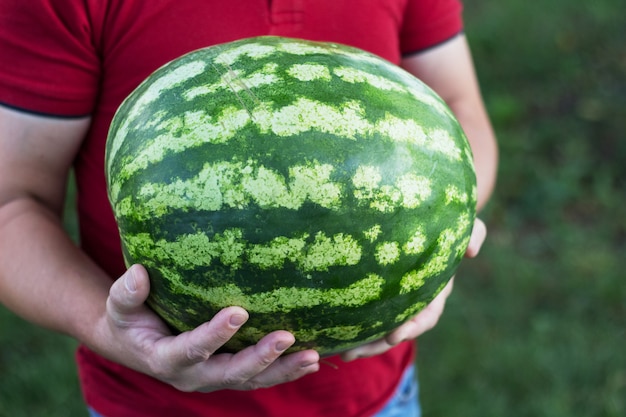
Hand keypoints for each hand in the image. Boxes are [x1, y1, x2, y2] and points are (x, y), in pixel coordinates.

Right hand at [97, 264, 319, 391]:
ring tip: (312, 355)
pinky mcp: (228, 374)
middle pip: (231, 373)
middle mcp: (193, 376)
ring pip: (251, 380)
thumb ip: (126, 292)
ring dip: (282, 370)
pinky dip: (284, 371)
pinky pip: (258, 377)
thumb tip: (138, 273)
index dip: (215, 334)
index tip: (239, 312)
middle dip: (260, 358)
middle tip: (287, 337)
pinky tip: (311, 360)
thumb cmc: (128, 320)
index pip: (192, 350)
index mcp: (165, 359)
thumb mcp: (118, 306)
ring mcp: (213, 378)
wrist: (134, 345)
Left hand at [340, 218, 486, 361]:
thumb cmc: (448, 225)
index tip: (395, 335)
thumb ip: (474, 235)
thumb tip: (473, 251)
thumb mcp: (467, 226)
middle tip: (355, 352)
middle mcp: (418, 302)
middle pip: (399, 330)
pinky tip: (338, 334)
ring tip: (342, 352)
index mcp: (437, 291)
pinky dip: (357, 326)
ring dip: (364, 343)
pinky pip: (371, 315)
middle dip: (378, 344)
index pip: (427, 316)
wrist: (432, 222)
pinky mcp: (383, 295)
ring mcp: (400, 301)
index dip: (413, 327)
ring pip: (382, 328)